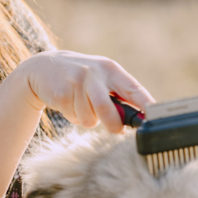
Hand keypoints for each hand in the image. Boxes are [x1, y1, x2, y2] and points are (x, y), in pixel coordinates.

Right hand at [17, 50, 154, 133]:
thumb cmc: (81, 78)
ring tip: (81, 106)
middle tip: (116, 130)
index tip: (155, 118)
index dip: (145, 104)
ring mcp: (76, 82)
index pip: (133, 88)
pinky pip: (74, 117)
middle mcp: (94, 73)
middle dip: (113, 124)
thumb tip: (139, 118)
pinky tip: (68, 102)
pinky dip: (73, 117)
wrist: (43, 67)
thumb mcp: (101, 78)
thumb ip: (119, 94)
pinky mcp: (61, 92)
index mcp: (110, 69)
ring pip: (90, 118)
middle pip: (107, 108)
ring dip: (88, 120)